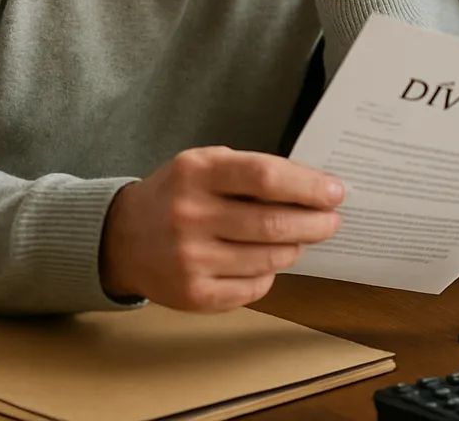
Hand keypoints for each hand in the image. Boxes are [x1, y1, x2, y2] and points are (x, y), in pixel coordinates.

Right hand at [99, 146, 343, 310]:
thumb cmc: (180, 193)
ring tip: (303, 239)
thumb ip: (254, 171)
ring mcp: (189, 259)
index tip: (336, 192)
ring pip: (268, 258)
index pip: (265, 177)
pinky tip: (269, 262)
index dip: (308, 185)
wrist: (123, 238)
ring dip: (296, 248)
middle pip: (272, 222)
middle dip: (315, 222)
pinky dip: (270, 274)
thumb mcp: (208, 164)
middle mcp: (190, 215)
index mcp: (198, 172)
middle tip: (333, 220)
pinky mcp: (191, 295)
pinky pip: (252, 287)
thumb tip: (314, 186)